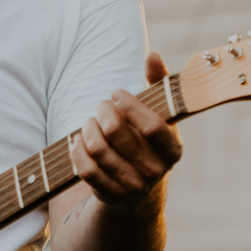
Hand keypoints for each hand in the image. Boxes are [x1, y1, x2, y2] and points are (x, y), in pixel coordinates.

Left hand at [70, 50, 181, 210]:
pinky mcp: (110, 194)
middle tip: (101, 107)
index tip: (116, 93)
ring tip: (89, 122)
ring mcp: (133, 185)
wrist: (138, 189)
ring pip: (97, 148)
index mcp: (173, 149)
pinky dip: (77, 150)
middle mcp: (156, 170)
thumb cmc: (146, 139)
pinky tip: (79, 141)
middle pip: (116, 132)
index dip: (130, 105)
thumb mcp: (158, 114)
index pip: (152, 126)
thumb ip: (158, 83)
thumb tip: (153, 55)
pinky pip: (85, 169)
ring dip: (87, 128)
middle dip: (102, 112)